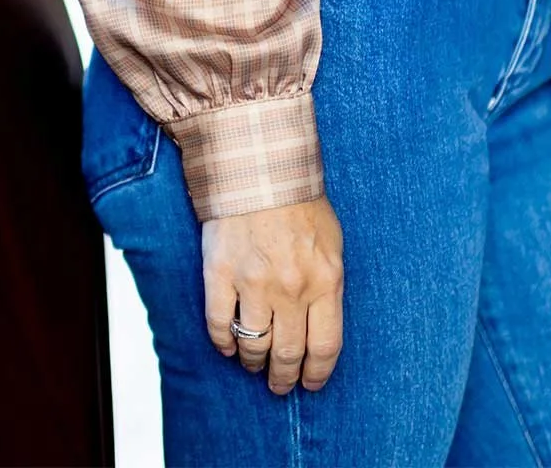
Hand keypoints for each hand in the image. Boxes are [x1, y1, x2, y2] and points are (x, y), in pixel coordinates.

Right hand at [202, 197, 343, 394]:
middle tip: (279, 385)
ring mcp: (253, 283)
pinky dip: (223, 343)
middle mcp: (291, 289)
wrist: (258, 164)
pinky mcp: (220, 273)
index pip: (325, 347)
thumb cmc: (299, 201)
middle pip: (288, 354)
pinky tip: (227, 347)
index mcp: (325, 281)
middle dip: (284, 377)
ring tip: (254, 365)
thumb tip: (320, 322)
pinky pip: (219, 324)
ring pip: (253, 345)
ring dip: (254, 363)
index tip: (310, 383)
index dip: (317, 373)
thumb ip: (328, 284)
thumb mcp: (331, 242)